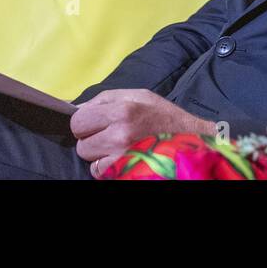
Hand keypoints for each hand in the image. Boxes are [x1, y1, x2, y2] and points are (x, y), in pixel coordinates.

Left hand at [71, 89, 215, 178]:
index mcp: (123, 109)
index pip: (78, 120)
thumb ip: (105, 98)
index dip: (85, 122)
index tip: (95, 122)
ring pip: (88, 159)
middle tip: (108, 135)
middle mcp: (121, 133)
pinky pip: (99, 172)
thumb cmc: (164, 116)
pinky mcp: (125, 171)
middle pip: (81, 143)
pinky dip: (106, 167)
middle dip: (91, 139)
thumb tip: (75, 108)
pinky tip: (121, 158)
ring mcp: (123, 156)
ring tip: (118, 146)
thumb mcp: (139, 95)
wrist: (191, 140)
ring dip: (99, 154)